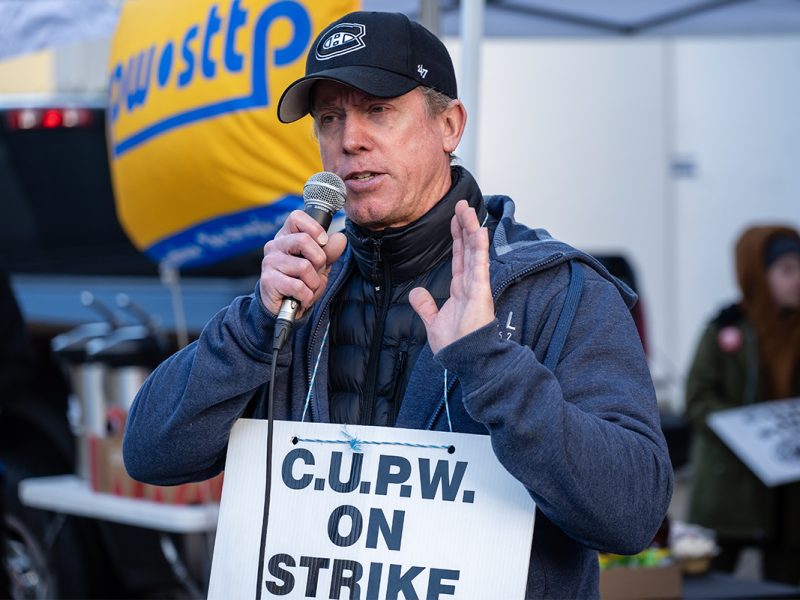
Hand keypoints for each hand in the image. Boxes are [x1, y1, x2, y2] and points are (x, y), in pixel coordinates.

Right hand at [259, 210, 346, 316]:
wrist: (285, 308)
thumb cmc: (301, 282)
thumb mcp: (319, 265)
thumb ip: (329, 251)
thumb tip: (340, 238)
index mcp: (287, 236)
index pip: (297, 217)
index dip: (314, 228)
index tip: (322, 242)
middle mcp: (275, 245)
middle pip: (304, 240)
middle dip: (319, 260)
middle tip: (315, 272)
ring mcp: (269, 262)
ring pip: (304, 267)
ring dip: (313, 283)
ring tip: (306, 288)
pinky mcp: (268, 280)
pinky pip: (299, 286)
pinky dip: (306, 296)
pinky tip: (300, 298)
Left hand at [409, 200, 493, 353]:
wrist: (463, 359)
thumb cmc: (454, 344)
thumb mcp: (434, 321)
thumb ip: (426, 306)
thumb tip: (415, 293)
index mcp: (461, 289)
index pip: (459, 257)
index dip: (457, 238)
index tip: (454, 220)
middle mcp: (471, 284)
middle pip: (467, 248)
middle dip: (464, 226)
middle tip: (461, 205)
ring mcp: (477, 286)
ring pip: (474, 251)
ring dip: (471, 229)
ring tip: (468, 209)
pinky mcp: (481, 291)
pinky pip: (479, 265)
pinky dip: (479, 247)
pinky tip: (478, 230)